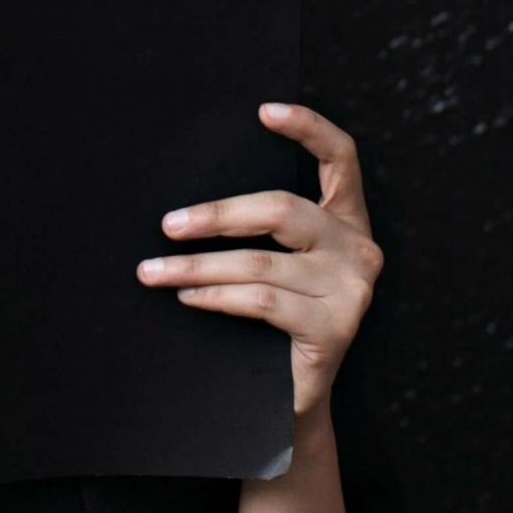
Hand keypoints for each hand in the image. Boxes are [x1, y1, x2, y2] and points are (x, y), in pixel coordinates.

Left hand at [135, 102, 383, 418]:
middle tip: (168, 225)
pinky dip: (216, 295)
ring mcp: (352, 288)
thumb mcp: (275, 261)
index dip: (308, 128)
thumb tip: (189, 203)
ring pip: (260, 261)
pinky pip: (263, 300)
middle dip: (217, 215)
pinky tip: (187, 295)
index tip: (263, 110)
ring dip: (197, 264)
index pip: (341, 158)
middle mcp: (359, 248)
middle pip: (282, 209)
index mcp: (346, 220)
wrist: (290, 402)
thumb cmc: (272, 322)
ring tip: (154, 271)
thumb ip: (259, 228)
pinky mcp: (335, 326)